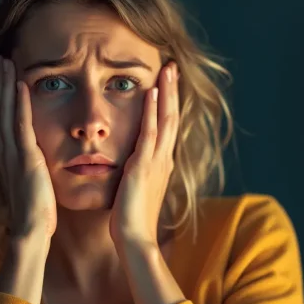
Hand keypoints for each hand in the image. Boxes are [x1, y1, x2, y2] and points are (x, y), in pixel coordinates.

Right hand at [0, 56, 56, 237]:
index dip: (1, 94)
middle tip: (0, 58)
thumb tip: (37, 157)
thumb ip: (31, 165)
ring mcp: (12, 153)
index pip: (1, 117)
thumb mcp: (32, 181)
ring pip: (5, 110)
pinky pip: (20, 124)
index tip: (4, 74)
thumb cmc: (36, 211)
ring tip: (6, 61)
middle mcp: (4, 151)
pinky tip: (20, 84)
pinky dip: (19, 102)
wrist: (31, 230)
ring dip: (5, 84)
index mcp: (6, 155)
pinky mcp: (25, 158)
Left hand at [110, 63, 179, 244]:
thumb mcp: (135, 188)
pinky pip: (151, 133)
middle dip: (172, 90)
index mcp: (161, 163)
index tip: (166, 82)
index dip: (169, 103)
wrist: (134, 238)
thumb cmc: (131, 218)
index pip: (168, 126)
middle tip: (171, 66)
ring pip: (166, 119)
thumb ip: (136, 173)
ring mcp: (156, 161)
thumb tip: (131, 165)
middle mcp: (163, 158)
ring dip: (166, 92)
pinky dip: (153, 112)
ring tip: (167, 69)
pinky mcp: (144, 166)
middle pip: (172, 116)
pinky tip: (151, 92)